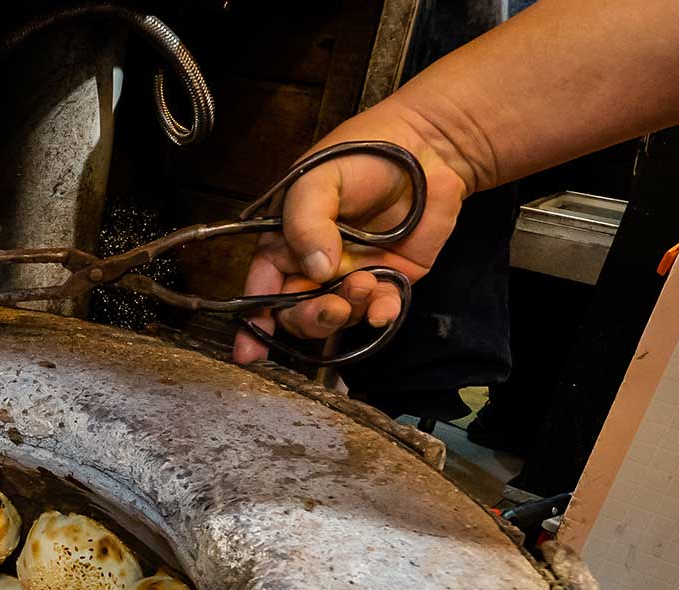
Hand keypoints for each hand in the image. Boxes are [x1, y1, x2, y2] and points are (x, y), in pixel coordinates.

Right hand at [230, 105, 473, 362]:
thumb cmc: (362, 154)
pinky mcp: (390, 279)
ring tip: (366, 282)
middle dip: (310, 319)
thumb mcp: (318, 179)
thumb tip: (315, 270)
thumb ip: (306, 222)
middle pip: (296, 312)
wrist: (428, 147)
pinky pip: (379, 311)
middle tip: (333, 307)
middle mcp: (314, 266)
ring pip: (337, 317)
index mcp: (285, 243)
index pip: (261, 289)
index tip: (250, 353)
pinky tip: (386, 308)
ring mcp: (351, 274)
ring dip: (348, 311)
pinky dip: (380, 315)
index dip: (254, 323)